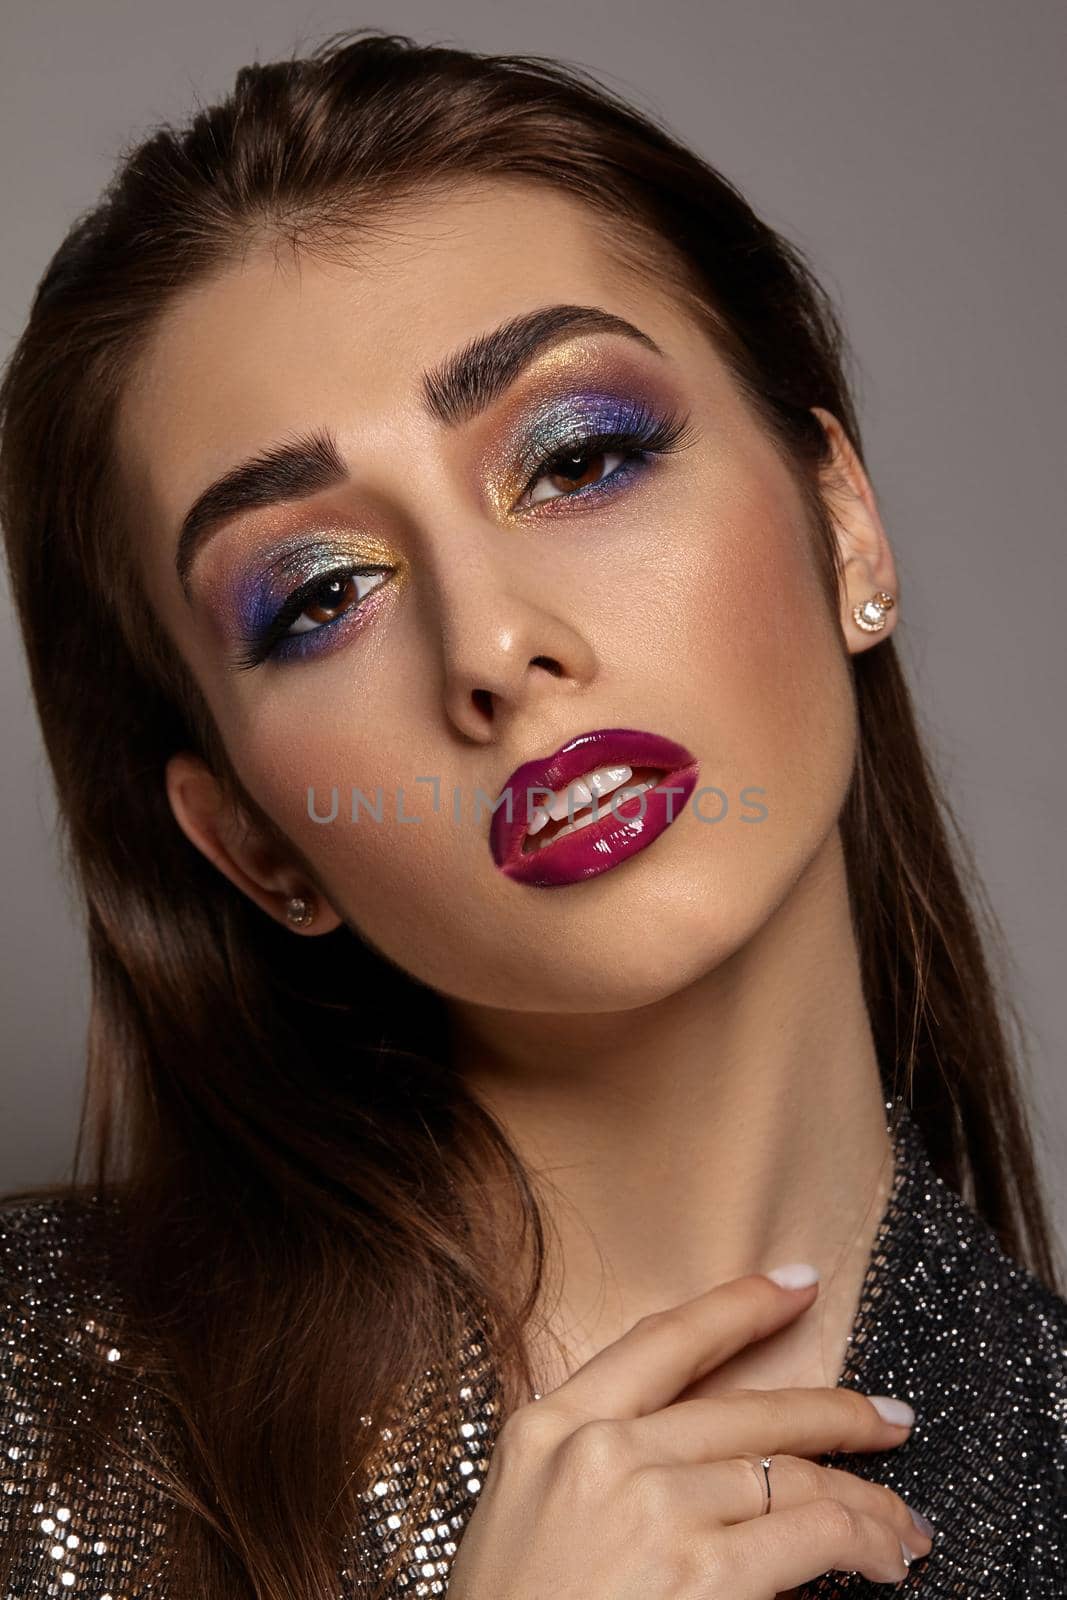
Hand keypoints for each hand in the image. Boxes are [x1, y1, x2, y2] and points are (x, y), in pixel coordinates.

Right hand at [445, 1268, 932, 1597]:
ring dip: (865, 1501)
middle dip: (835, 1411)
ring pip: (791, 1475)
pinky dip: (864, 1539)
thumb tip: (701, 1457)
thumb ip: (594, 1463)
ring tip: (900, 1526)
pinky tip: (884, 1554)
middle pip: (746, 1407)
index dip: (739, 1304)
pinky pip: (811, 1532)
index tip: (796, 1284)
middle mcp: (599, 1450)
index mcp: (548, 1428)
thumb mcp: (524, 1516)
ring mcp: (650, 1505)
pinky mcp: (698, 1571)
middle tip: (888, 1419)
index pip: (662, 1341)